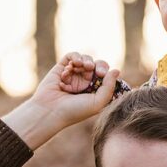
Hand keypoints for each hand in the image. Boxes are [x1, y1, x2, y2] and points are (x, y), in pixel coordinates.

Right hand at [3, 52, 121, 149]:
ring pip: (85, 59)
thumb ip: (109, 87)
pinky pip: (72, 56)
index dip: (107, 72)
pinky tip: (74, 65)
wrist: (50, 111)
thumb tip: (116, 70)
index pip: (106, 75)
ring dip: (86, 60)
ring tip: (83, 66)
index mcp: (95, 90)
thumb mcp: (98, 102)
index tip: (102, 75)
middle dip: (99, 65)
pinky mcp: (61, 68)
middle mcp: (84, 81)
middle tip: (94, 69)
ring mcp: (73, 74)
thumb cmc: (75, 110)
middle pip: (98, 65)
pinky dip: (75, 57)